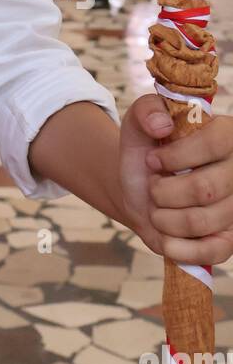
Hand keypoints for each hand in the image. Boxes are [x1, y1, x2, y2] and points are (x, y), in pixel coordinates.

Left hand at [119, 94, 232, 265]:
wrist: (140, 187)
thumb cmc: (147, 149)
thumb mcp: (139, 122)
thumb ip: (147, 110)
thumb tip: (162, 125)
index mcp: (226, 135)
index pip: (213, 144)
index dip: (176, 156)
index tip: (151, 160)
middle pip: (204, 189)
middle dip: (163, 191)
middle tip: (153, 186)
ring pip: (201, 221)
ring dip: (164, 218)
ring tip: (156, 207)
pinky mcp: (229, 240)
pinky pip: (211, 253)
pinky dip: (177, 247)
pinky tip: (165, 236)